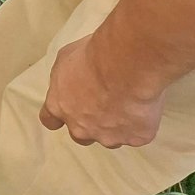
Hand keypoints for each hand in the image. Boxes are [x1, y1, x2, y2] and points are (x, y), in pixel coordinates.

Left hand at [39, 33, 164, 148]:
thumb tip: (72, 79)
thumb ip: (65, 77)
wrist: (125, 66)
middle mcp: (80, 127)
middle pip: (81, 134)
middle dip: (90, 124)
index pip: (50, 120)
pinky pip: (138, 134)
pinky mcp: (135, 138)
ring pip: (111, 138)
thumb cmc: (94, 56)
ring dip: (116, 125)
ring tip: (127, 102)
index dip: (60, 116)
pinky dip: (141, 123)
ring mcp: (108, 136)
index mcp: (59, 106)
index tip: (69, 109)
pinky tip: (143, 105)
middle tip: (104, 105)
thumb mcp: (66, 58)